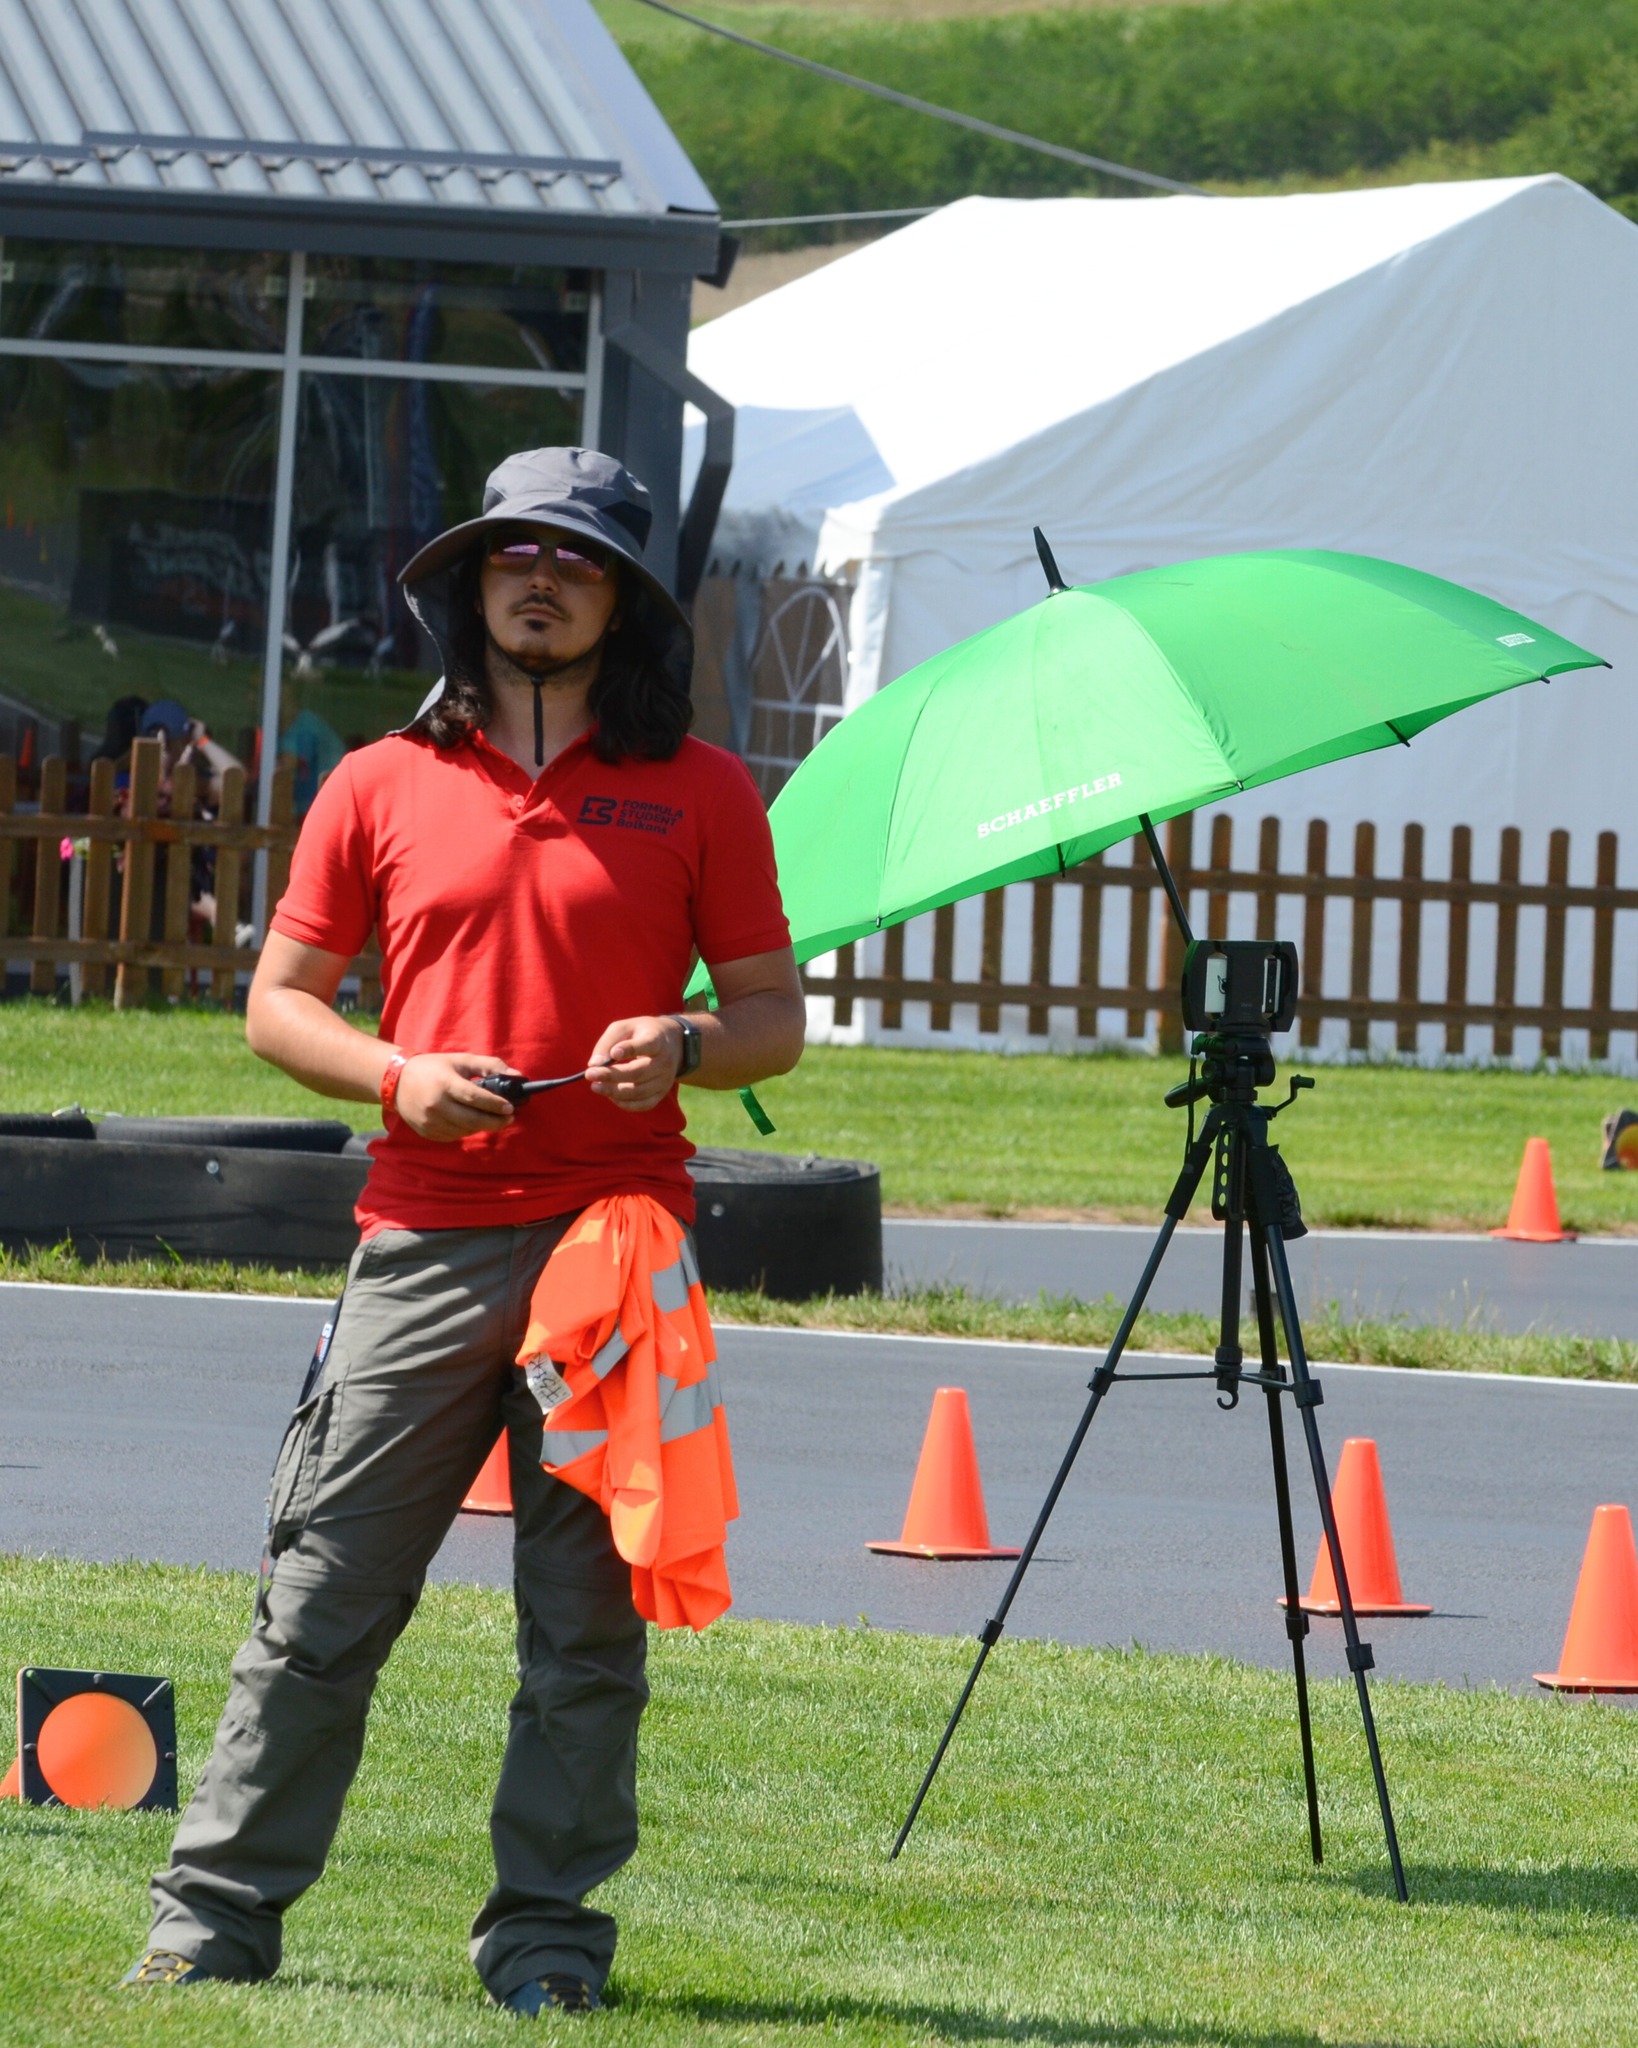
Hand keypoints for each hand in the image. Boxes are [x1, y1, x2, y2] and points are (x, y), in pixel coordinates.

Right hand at [392, 1052, 519, 1141]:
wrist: (397, 1081)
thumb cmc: (434, 1068)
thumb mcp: (461, 1060)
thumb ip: (490, 1066)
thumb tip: (517, 1076)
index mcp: (445, 1084)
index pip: (475, 1098)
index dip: (495, 1105)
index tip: (510, 1108)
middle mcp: (436, 1104)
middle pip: (473, 1120)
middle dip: (496, 1121)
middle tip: (509, 1118)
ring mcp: (429, 1121)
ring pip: (465, 1130)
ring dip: (481, 1125)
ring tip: (490, 1117)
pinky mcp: (426, 1132)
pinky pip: (454, 1136)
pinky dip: (466, 1130)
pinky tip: (469, 1120)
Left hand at [586, 1016, 683, 1113]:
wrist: (673, 1044)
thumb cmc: (642, 1033)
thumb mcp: (626, 1027)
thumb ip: (608, 1042)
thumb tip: (594, 1064)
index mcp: (657, 1040)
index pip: (647, 1045)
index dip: (630, 1049)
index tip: (613, 1053)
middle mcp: (664, 1062)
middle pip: (639, 1072)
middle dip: (612, 1075)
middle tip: (589, 1074)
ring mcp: (665, 1080)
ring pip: (639, 1091)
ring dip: (614, 1091)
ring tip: (595, 1086)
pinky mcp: (661, 1093)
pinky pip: (643, 1104)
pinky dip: (625, 1103)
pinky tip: (610, 1096)